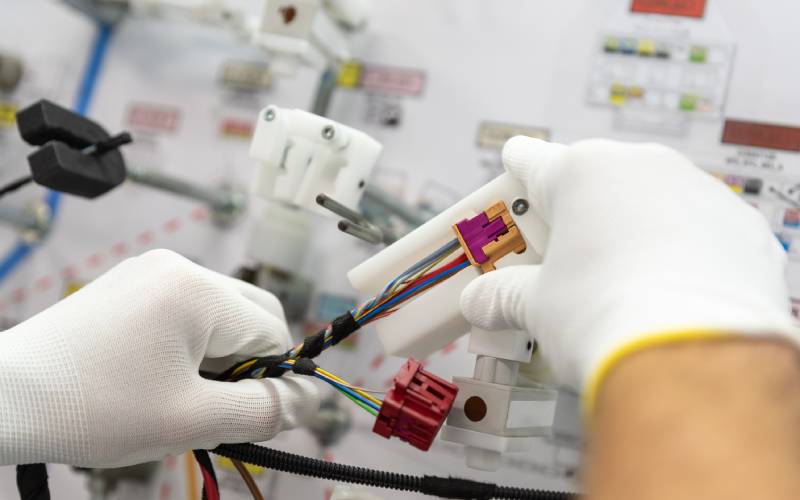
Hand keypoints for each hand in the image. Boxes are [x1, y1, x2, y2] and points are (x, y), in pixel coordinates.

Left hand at [0, 249, 317, 466]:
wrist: (5, 398)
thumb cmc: (95, 409)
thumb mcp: (192, 420)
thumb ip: (265, 409)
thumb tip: (316, 399)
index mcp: (198, 291)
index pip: (273, 332)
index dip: (271, 378)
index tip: (244, 414)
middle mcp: (178, 266)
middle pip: (251, 315)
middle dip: (248, 363)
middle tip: (212, 406)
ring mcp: (150, 270)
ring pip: (220, 313)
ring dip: (218, 356)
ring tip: (178, 394)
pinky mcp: (130, 283)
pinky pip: (186, 309)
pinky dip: (189, 344)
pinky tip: (157, 374)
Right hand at [460, 137, 796, 402]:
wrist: (693, 359)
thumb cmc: (605, 317)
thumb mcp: (537, 306)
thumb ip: (503, 296)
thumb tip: (479, 303)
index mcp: (583, 172)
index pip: (534, 160)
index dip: (517, 170)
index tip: (514, 166)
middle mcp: (643, 167)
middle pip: (594, 182)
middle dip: (575, 215)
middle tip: (560, 257)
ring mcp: (699, 192)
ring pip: (652, 202)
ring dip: (632, 231)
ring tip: (620, 285)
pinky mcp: (742, 226)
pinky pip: (700, 229)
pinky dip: (682, 252)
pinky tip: (670, 293)